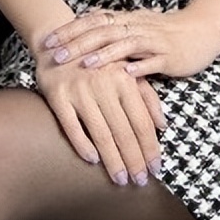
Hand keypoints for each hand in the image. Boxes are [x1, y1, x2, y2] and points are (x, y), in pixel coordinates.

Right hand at [36, 54, 164, 186]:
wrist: (58, 38)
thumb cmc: (98, 59)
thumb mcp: (126, 69)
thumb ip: (147, 95)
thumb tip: (163, 125)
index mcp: (123, 78)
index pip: (142, 122)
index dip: (150, 148)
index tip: (155, 169)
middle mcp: (103, 84)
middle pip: (123, 132)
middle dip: (134, 160)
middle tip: (139, 182)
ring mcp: (79, 89)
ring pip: (100, 133)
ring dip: (112, 160)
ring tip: (120, 180)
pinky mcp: (57, 94)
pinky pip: (70, 125)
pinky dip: (82, 144)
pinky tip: (92, 160)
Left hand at [43, 5, 219, 80]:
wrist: (201, 30)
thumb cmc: (165, 31)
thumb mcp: (135, 26)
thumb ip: (113, 27)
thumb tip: (84, 23)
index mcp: (126, 20)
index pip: (93, 21)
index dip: (70, 30)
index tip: (48, 40)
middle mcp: (136, 27)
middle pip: (103, 32)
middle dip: (78, 43)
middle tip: (55, 55)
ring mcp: (153, 41)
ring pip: (125, 45)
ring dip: (104, 55)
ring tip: (84, 66)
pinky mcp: (169, 56)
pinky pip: (153, 61)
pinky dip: (140, 67)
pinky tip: (126, 76)